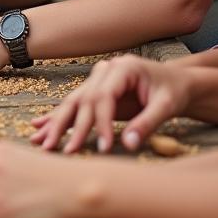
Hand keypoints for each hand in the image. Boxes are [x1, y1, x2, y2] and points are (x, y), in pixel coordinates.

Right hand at [30, 55, 191, 153]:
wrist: (177, 83)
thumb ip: (147, 124)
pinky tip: (39, 127)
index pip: (104, 96)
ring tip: (40, 141)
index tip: (102, 146)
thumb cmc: (174, 92)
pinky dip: (58, 118)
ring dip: (57, 123)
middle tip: (57, 149)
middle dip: (68, 125)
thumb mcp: (166, 107)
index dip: (100, 122)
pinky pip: (76, 105)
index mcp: (124, 68)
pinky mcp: (97, 91)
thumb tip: (129, 145)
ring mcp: (99, 79)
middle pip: (82, 98)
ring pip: (74, 102)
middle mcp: (106, 70)